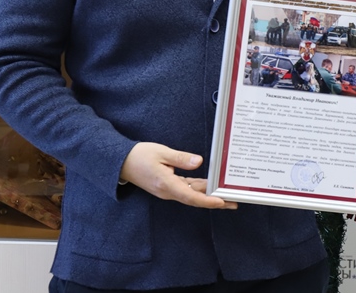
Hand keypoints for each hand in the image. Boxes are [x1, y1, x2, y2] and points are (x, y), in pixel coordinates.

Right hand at [120, 142, 236, 209]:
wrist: (121, 162)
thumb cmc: (139, 156)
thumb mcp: (161, 153)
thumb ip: (181, 158)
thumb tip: (199, 161)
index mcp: (166, 184)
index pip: (191, 196)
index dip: (208, 201)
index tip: (221, 202)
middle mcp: (168, 191)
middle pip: (195, 199)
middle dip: (215, 202)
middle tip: (233, 202)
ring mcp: (168, 190)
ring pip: (192, 194)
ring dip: (208, 195)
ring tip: (226, 195)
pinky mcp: (168, 186)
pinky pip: (186, 189)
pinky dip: (199, 188)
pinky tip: (210, 185)